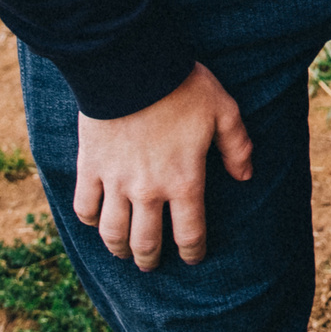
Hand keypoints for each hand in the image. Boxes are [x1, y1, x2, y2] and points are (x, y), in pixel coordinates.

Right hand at [73, 62, 252, 271]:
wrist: (131, 67)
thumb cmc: (183, 87)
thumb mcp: (224, 111)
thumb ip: (237, 147)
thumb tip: (246, 176)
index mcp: (184, 181)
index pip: (189, 233)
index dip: (192, 252)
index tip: (193, 258)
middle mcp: (148, 190)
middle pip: (146, 242)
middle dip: (150, 259)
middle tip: (151, 263)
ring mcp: (115, 182)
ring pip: (112, 232)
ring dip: (119, 248)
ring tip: (124, 251)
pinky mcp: (89, 168)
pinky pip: (84, 206)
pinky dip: (89, 219)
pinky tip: (96, 220)